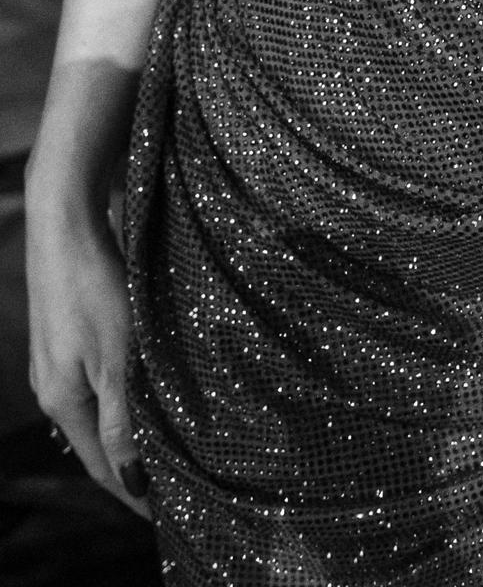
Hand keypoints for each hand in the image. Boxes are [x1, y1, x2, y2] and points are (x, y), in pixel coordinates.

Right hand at [25, 189, 149, 512]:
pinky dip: (119, 403)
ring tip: (164, 452)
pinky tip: (142, 399)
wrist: (65, 223)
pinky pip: (94, 386)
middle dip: (130, 470)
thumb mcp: (118, 353)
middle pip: (96, 444)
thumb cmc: (95, 285)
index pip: (101, 465)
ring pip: (96, 415)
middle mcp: (53, 389)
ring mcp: (55, 364)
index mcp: (62, 401)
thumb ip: (123, 416)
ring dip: (126, 435)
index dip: (131, 493)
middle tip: (172, 488)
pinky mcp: (65, 339)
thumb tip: (130, 477)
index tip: (164, 517)